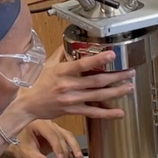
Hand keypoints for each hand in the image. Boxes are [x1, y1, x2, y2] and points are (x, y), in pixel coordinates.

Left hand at [7, 120, 82, 157]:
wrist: (16, 143)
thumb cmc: (18, 145)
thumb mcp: (27, 153)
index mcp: (38, 124)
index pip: (51, 134)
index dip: (57, 146)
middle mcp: (47, 123)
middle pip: (62, 134)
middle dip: (65, 149)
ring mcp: (53, 127)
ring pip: (68, 135)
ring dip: (73, 146)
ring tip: (78, 156)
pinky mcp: (57, 133)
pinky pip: (67, 138)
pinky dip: (72, 146)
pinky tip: (76, 154)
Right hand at [14, 48, 134, 120]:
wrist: (27, 104)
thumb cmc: (36, 84)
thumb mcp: (47, 66)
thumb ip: (60, 54)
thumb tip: (69, 45)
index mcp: (62, 72)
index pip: (82, 64)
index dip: (98, 59)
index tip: (112, 54)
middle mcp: (68, 85)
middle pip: (96, 81)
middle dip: (116, 77)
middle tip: (130, 72)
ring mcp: (71, 99)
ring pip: (98, 96)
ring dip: (116, 92)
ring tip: (129, 87)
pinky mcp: (72, 110)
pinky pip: (92, 112)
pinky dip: (107, 113)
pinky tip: (119, 112)